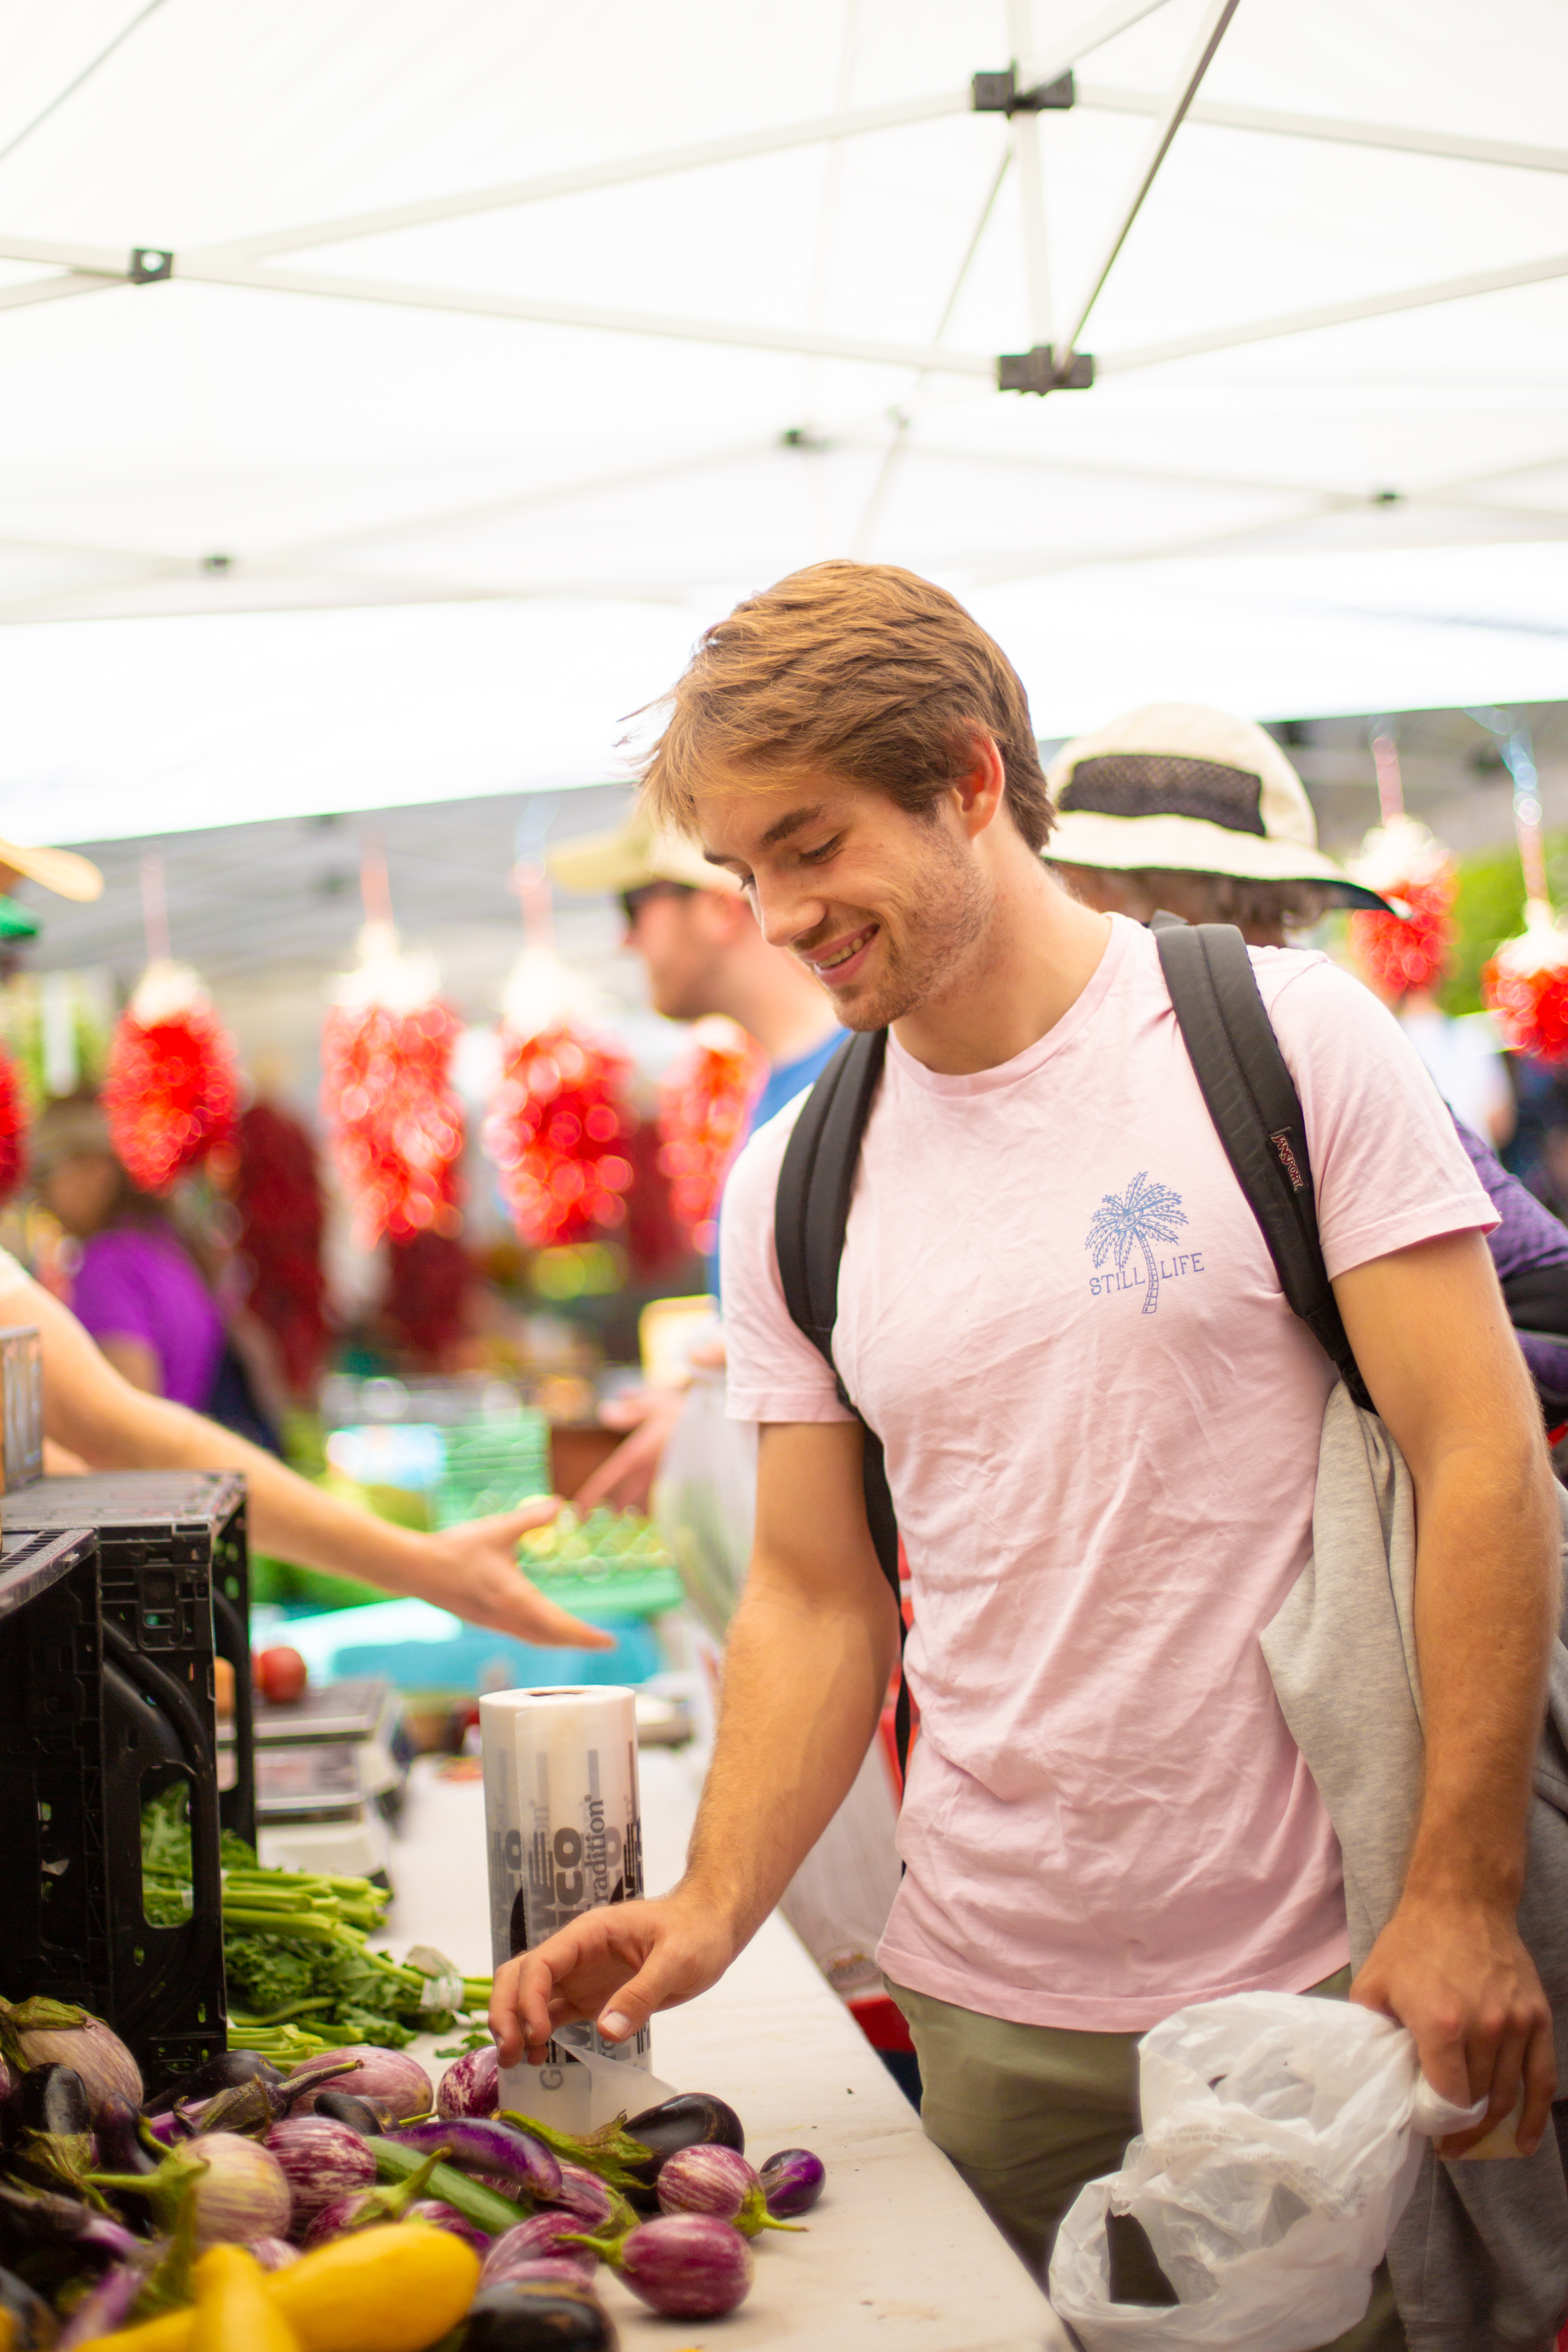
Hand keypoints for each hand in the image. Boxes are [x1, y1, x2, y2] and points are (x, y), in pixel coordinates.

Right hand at [411, 1500, 615, 1650]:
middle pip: (551, 1639)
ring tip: (580, 1638)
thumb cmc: (455, 1549)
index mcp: (515, 1598)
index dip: (586, 1636)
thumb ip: (530, 1519)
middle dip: (578, 1642)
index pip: (559, 1625)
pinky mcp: (485, 1620)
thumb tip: (558, 1505)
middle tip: (602, 1643)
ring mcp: (495, 1623)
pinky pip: (521, 1634)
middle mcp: (508, 1617)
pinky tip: (544, 1627)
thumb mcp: (497, 1529)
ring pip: (535, 1638)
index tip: (609, 1642)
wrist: (415, 1569)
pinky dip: (540, 1635)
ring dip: (559, 1640)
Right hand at [490, 1890, 737, 2064]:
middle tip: (511, 2053)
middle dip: (507, 2011)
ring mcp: (580, 1976)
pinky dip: (536, 2033)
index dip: (529, 1998)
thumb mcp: (677, 1960)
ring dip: (514, 2023)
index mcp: (590, 1933)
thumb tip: (607, 2032)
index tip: (538, 2033)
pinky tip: (535, 2058)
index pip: (541, 1962)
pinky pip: (551, 2012)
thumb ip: (642, 1993)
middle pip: (520, 1975)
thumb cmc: (696, 1932)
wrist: (711, 1928)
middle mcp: (576, 1954)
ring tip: (515, 2062)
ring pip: (527, 1994)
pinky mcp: (590, 1997)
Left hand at [573, 1387, 687, 1512]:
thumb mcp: (657, 1403)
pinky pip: (661, 1503)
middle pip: (622, 1498)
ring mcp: (666, 1483)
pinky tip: (651, 1506)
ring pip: (641, 1504)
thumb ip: (630, 1410)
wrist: (726, 1431)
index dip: (590, 1497)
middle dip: (611, 1507)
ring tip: (625, 1512)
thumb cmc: (689, 1413)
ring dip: (632, 1508)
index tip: (577, 1512)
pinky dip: (653, 1506)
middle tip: (600, 1514)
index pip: (608, 1479)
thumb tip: (604, 1412)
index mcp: (638, 1454)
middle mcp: (649, 1473)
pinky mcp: (682, 1489)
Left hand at [1351, 1890, 1555, 2155]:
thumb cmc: (1413, 1941)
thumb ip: (1372, 2031)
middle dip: (1461, 2128)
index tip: (1428, 2131)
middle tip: (1447, 2143)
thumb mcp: (1374, 1983)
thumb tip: (1373, 2071)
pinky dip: (1536, 2116)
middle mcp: (1484, 2029)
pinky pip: (1542, 2079)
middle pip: (1478, 2101)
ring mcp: (1515, 2024)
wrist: (1461, 1899)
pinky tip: (1526, 2142)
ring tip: (1474, 2141)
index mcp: (1441, 2025)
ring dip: (1492, 2125)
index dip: (1438, 2123)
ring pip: (1508, 2095)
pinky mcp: (1537, 2018)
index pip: (1448, 2099)